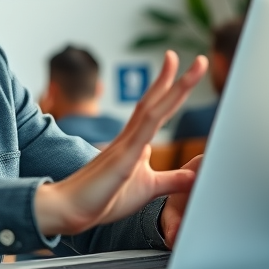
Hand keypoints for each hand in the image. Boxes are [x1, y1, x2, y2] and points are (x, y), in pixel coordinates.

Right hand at [34, 51, 207, 236]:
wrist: (70, 208)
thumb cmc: (103, 199)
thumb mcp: (149, 190)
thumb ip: (173, 181)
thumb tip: (197, 175)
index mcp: (136, 142)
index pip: (158, 110)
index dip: (173, 90)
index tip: (187, 72)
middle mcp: (130, 137)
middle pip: (155, 101)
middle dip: (176, 79)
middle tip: (198, 60)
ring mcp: (125, 146)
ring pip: (150, 110)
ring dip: (169, 87)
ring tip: (180, 65)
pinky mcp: (121, 161)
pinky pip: (141, 134)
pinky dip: (155, 116)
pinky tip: (167, 102)